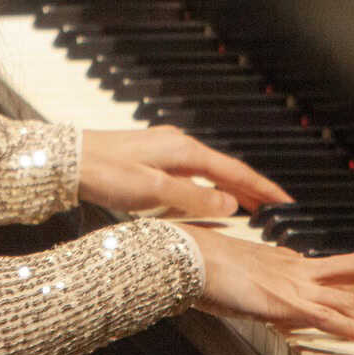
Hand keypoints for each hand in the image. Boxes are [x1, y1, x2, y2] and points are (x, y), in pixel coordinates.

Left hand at [79, 125, 291, 218]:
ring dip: (231, 189)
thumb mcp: (152, 191)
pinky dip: (209, 188)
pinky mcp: (152, 158)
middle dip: (252, 188)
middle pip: (225, 169)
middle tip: (276, 208)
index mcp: (184, 151)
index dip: (262, 188)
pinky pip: (192, 174)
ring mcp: (165, 150)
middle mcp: (179, 145)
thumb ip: (194, 200)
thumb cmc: (104, 172)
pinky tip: (209, 199)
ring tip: (251, 207)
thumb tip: (232, 206)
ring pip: (209, 172)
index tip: (285, 202)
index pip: (234, 171)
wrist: (68, 159)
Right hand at [183, 228, 353, 354]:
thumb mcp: (234, 275)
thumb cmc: (200, 263)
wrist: (186, 256)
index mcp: (287, 262)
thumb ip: (252, 285)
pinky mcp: (287, 302)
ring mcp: (296, 284)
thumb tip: (254, 296)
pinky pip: (333, 316)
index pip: (337, 272)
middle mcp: (298, 268)